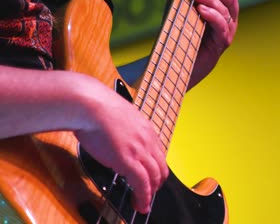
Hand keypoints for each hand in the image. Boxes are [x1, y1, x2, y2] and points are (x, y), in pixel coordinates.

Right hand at [73, 75, 168, 213]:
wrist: (89, 104)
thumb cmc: (95, 107)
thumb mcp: (117, 117)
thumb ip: (123, 129)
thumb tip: (116, 138)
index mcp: (146, 129)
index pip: (159, 154)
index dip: (155, 169)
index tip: (150, 177)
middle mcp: (147, 140)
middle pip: (161, 168)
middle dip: (156, 184)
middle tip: (148, 193)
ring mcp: (139, 150)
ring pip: (155, 177)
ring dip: (150, 194)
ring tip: (143, 203)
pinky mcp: (128, 160)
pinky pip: (142, 183)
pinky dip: (144, 196)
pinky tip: (140, 204)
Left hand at [167, 0, 238, 88]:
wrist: (177, 63)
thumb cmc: (180, 34)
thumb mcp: (176, 6)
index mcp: (221, 6)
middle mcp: (228, 18)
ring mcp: (227, 31)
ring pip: (227, 10)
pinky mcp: (222, 44)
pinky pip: (222, 27)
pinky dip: (212, 16)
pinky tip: (200, 10)